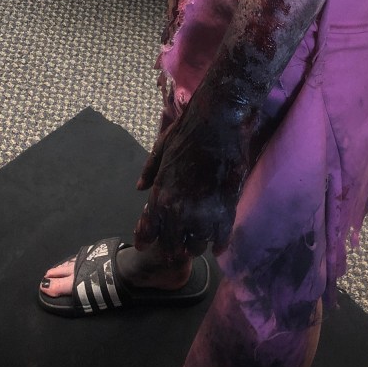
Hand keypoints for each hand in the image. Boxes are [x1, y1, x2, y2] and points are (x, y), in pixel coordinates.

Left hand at [134, 87, 256, 257]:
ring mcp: (204, 212)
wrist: (219, 120)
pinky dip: (219, 243)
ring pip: (197, 246)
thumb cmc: (188, 130)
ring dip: (196, 244)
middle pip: (173, 245)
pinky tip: (218, 244)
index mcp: (160, 195)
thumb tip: (140, 187)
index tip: (148, 243)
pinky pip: (221, 238)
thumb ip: (150, 170)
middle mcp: (179, 210)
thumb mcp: (161, 147)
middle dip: (173, 246)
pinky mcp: (227, 208)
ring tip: (199, 239)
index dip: (147, 239)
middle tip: (178, 243)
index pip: (148, 231)